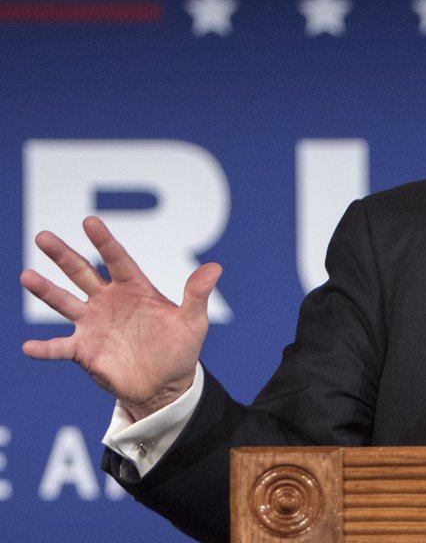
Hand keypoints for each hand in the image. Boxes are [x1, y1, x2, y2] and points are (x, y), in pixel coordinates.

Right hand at [21, 216, 221, 420]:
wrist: (165, 385)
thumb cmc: (179, 349)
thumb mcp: (192, 322)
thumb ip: (197, 295)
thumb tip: (215, 268)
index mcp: (135, 289)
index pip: (117, 259)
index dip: (104, 241)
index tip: (89, 222)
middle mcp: (109, 301)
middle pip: (82, 273)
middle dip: (63, 255)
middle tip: (43, 236)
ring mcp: (93, 324)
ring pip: (64, 302)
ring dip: (46, 291)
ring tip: (26, 276)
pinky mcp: (84, 350)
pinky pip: (60, 347)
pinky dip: (44, 348)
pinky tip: (28, 347)